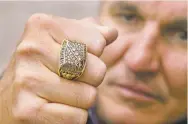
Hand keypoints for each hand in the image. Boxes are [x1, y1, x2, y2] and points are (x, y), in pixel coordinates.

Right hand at [0, 13, 116, 123]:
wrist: (15, 94)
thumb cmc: (47, 65)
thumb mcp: (66, 41)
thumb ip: (90, 34)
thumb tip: (112, 33)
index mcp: (42, 26)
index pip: (98, 43)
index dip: (95, 55)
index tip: (77, 57)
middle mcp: (31, 49)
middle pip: (96, 70)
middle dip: (91, 79)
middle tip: (70, 78)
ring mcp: (27, 80)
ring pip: (89, 96)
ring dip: (81, 99)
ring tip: (61, 93)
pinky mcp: (27, 111)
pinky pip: (77, 117)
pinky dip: (73, 116)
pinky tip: (55, 108)